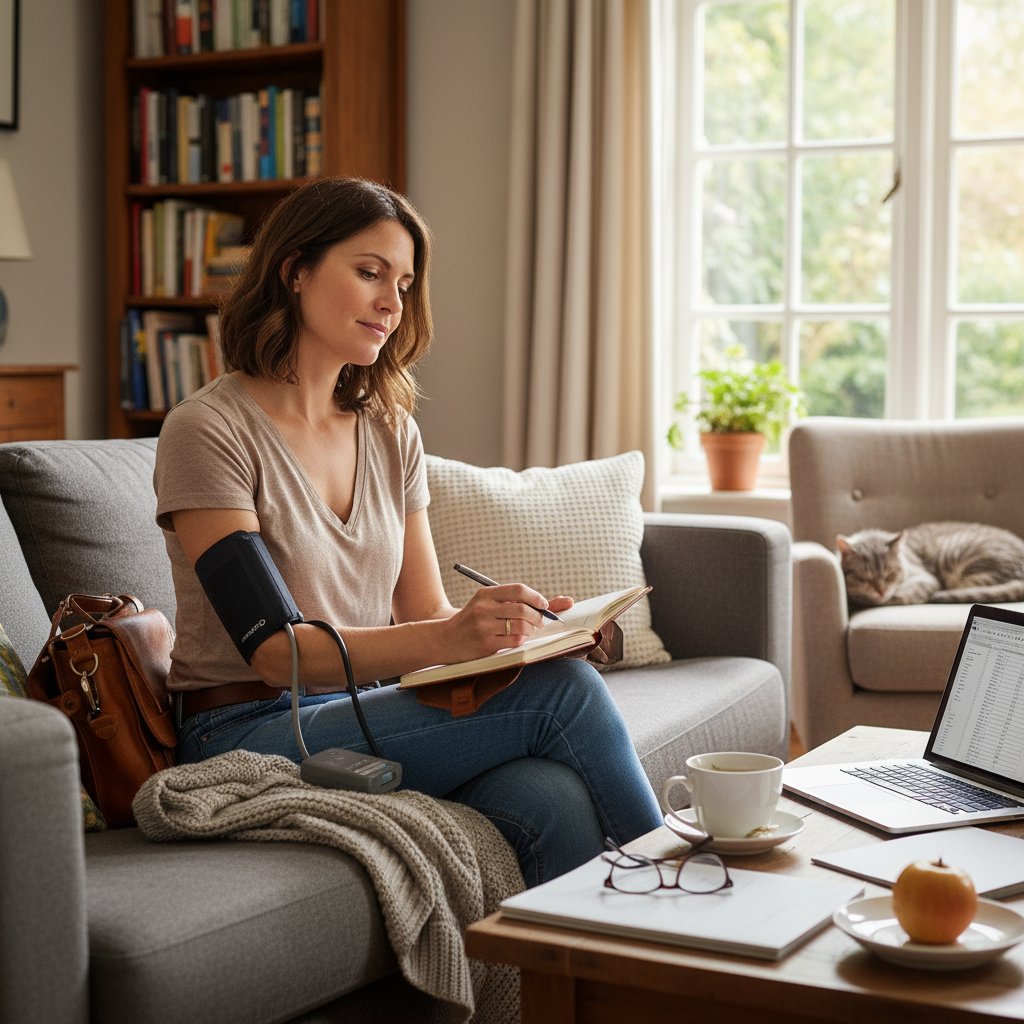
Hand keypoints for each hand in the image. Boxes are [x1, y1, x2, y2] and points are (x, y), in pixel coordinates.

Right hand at [446, 584, 569, 657]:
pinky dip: (521, 641)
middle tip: (539, 623)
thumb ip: (523, 602)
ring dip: (530, 630)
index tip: (543, 606)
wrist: (445, 639)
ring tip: (528, 631)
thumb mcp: (491, 605)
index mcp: (486, 594)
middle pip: (523, 609)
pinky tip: (516, 640)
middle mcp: (483, 608)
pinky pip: (514, 641)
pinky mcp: (484, 644)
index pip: (519, 590)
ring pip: (520, 626)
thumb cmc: (475, 621)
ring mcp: (483, 626)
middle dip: (537, 617)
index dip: (537, 598)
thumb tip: (566, 602)